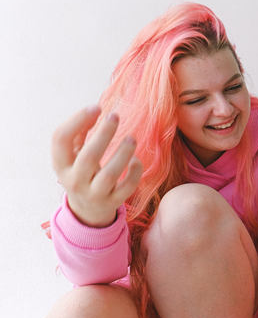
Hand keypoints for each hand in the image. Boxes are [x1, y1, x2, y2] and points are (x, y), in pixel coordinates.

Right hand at [51, 105, 141, 226]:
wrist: (87, 209)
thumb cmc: (82, 172)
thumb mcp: (74, 155)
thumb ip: (80, 133)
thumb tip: (95, 109)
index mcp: (61, 165)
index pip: (60, 140)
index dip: (77, 120)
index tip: (96, 107)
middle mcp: (74, 181)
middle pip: (88, 157)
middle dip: (103, 135)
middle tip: (115, 116)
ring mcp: (94, 194)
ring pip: (109, 175)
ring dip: (122, 154)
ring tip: (131, 138)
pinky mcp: (113, 202)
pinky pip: (127, 188)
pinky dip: (134, 173)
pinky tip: (136, 160)